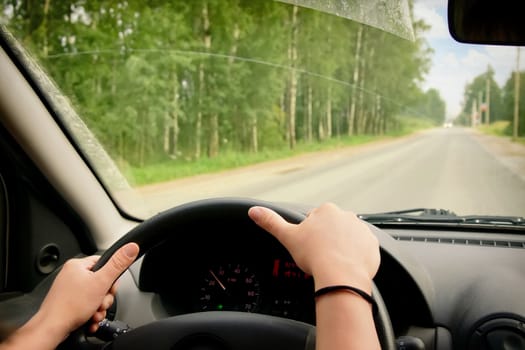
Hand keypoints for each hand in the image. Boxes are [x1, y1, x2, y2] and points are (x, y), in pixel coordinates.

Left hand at [0, 242, 139, 349]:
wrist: (52, 329)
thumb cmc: (69, 306)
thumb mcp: (101, 282)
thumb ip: (118, 264)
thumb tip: (131, 247)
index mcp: (78, 265)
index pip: (104, 263)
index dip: (111, 278)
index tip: (109, 287)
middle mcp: (72, 276)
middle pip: (101, 282)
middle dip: (105, 297)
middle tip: (100, 303)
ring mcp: (70, 290)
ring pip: (96, 296)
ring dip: (99, 308)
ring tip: (93, 313)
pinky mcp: (69, 303)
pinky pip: (87, 305)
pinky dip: (91, 313)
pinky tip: (90, 318)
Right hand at [248, 203, 379, 292]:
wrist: (341, 275)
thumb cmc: (315, 255)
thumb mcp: (288, 237)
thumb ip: (271, 222)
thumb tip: (253, 210)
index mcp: (326, 210)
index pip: (315, 220)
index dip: (309, 235)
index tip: (309, 247)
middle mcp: (346, 215)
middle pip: (332, 228)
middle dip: (326, 239)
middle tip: (320, 256)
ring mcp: (362, 230)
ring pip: (348, 238)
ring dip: (341, 247)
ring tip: (333, 262)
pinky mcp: (373, 245)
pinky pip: (363, 249)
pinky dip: (355, 256)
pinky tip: (346, 266)